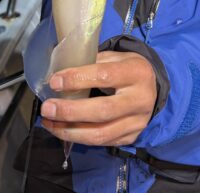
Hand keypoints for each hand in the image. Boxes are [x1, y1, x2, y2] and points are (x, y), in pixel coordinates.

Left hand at [40, 50, 156, 146]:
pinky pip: (102, 142)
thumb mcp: (114, 57)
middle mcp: (140, 99)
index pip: (104, 76)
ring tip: (49, 123)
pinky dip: (78, 138)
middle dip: (70, 111)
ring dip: (70, 130)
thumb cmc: (126, 68)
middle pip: (103, 110)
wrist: (151, 87)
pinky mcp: (131, 137)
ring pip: (101, 133)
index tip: (54, 82)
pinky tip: (62, 130)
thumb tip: (58, 74)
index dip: (77, 79)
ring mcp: (137, 122)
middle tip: (47, 108)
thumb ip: (91, 63)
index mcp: (136, 72)